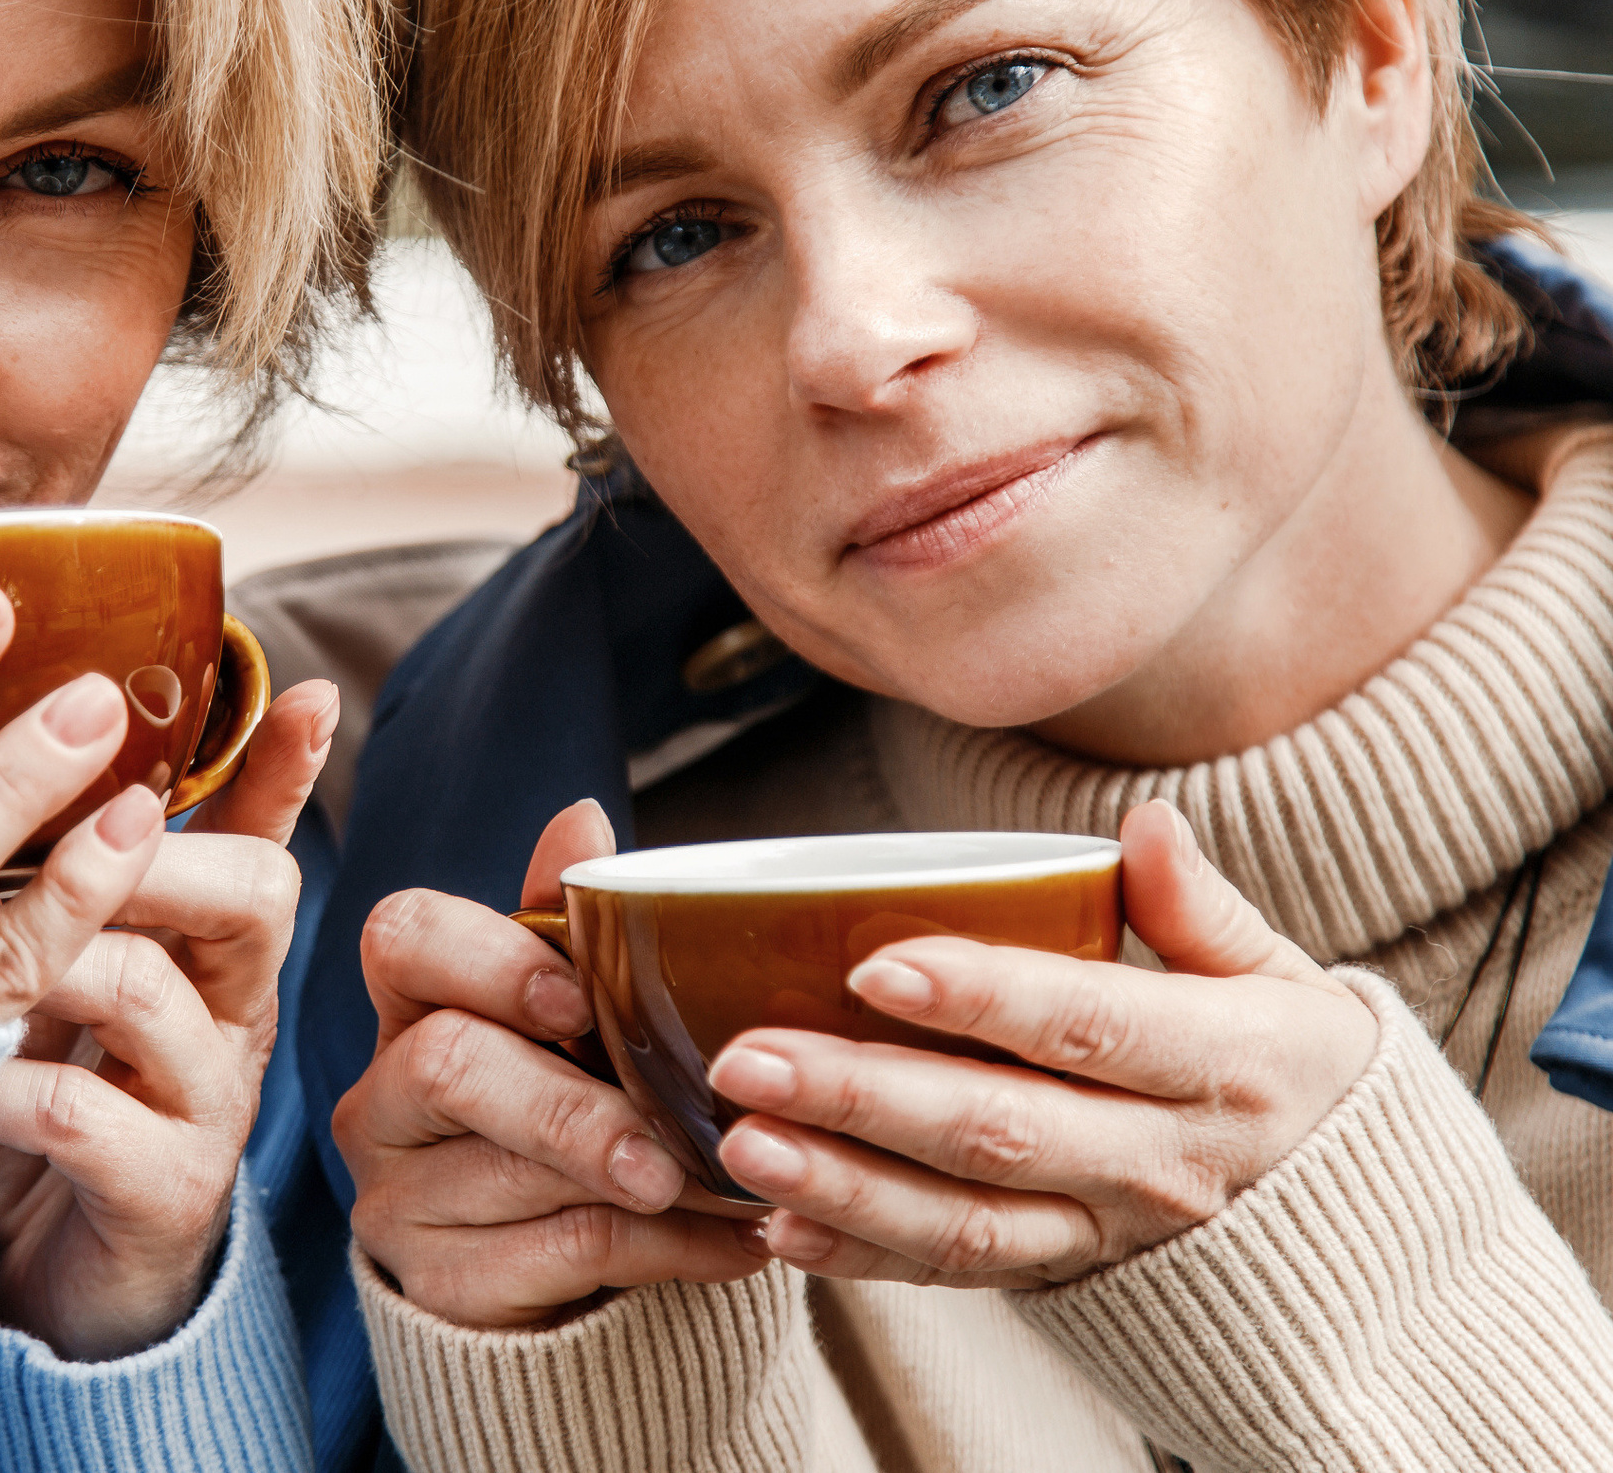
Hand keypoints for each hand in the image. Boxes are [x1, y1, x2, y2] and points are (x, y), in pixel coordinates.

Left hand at [0, 680, 337, 1359]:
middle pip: (251, 893)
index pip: (267, 831)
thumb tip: (65, 732)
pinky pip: (79, 1112)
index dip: (285, 766)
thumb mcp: (79, 963)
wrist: (64, 1284)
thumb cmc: (56, 1086)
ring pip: (147, 987)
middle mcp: (229, 1014)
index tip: (308, 692)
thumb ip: (82, 861)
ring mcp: (205, 1105)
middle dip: (138, 841)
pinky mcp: (159, 1193)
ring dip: (40, 944)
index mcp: (214, 946)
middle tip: (35, 814)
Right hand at [335, 801, 770, 1328]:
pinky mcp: (439, 1284)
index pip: (403, 941)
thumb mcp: (573, 1018)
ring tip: (739, 1184)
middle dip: (570, 1105)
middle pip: (447, 1068)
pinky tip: (735, 1244)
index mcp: (415, 1004)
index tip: (576, 999)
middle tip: (668, 1138)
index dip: (487, 960)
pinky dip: (665, 1249)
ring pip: (509, 1174)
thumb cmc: (569, 1104)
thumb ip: (570, 929)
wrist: (554, 1270)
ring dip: (644, 1184)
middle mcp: (382, 1097)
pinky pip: (557, 1258)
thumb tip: (581, 818)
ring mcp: (398, 1197)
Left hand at [706, 800, 1378, 1286]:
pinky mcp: (1067, 1281)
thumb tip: (1146, 822)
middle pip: (1000, 1130)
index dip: (983, 998)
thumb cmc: (1291, 1067)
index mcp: (1220, 1063)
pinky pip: (959, 1277)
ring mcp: (1110, 1233)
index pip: (1088, 1025)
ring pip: (966, 1221)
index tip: (873, 964)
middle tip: (748, 1058)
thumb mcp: (1283, 981)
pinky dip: (865, 1260)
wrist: (1361, 1226)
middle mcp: (1162, 1160)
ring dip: (844, 1186)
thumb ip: (1201, 909)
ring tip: (740, 1144)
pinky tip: (777, 1227)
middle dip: (864, 1097)